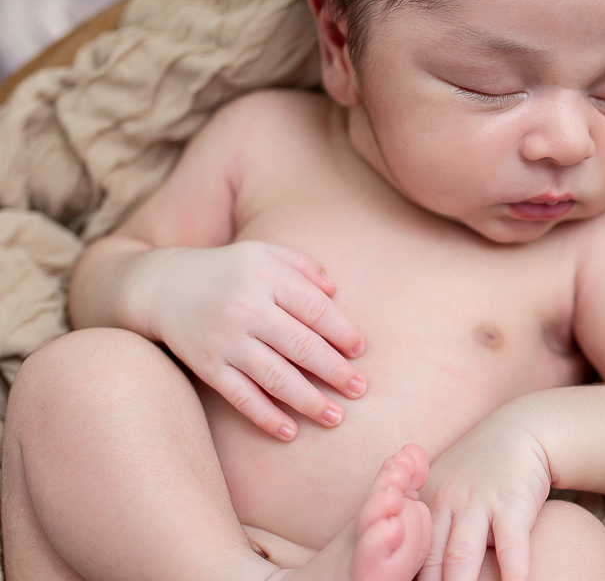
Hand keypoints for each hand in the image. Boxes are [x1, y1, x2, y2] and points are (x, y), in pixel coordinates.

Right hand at [133, 240, 366, 439]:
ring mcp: (226, 340)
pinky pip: (241, 396)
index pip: (314, 308)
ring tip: (335, 417)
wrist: (163, 285)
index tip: (360, 351)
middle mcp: (247, 308)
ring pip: (275, 376)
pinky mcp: (206, 366)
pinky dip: (265, 417)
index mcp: (267, 276)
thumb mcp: (264, 252)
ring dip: (308, 400)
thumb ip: (303, 266)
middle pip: (300, 345)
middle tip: (360, 390)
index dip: (342, 331)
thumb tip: (337, 290)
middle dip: (335, 371)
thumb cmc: (228, 270)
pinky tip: (289, 432)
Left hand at [417, 411, 551, 580]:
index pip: (409, 554)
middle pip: (428, 562)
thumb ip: (433, 525)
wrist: (522, 428)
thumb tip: (418, 567)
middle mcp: (445, 504)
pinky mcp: (511, 502)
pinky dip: (512, 573)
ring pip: (460, 557)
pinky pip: (510, 546)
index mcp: (426, 505)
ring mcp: (478, 502)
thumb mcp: (448, 487)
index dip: (404, 577)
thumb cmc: (484, 467)